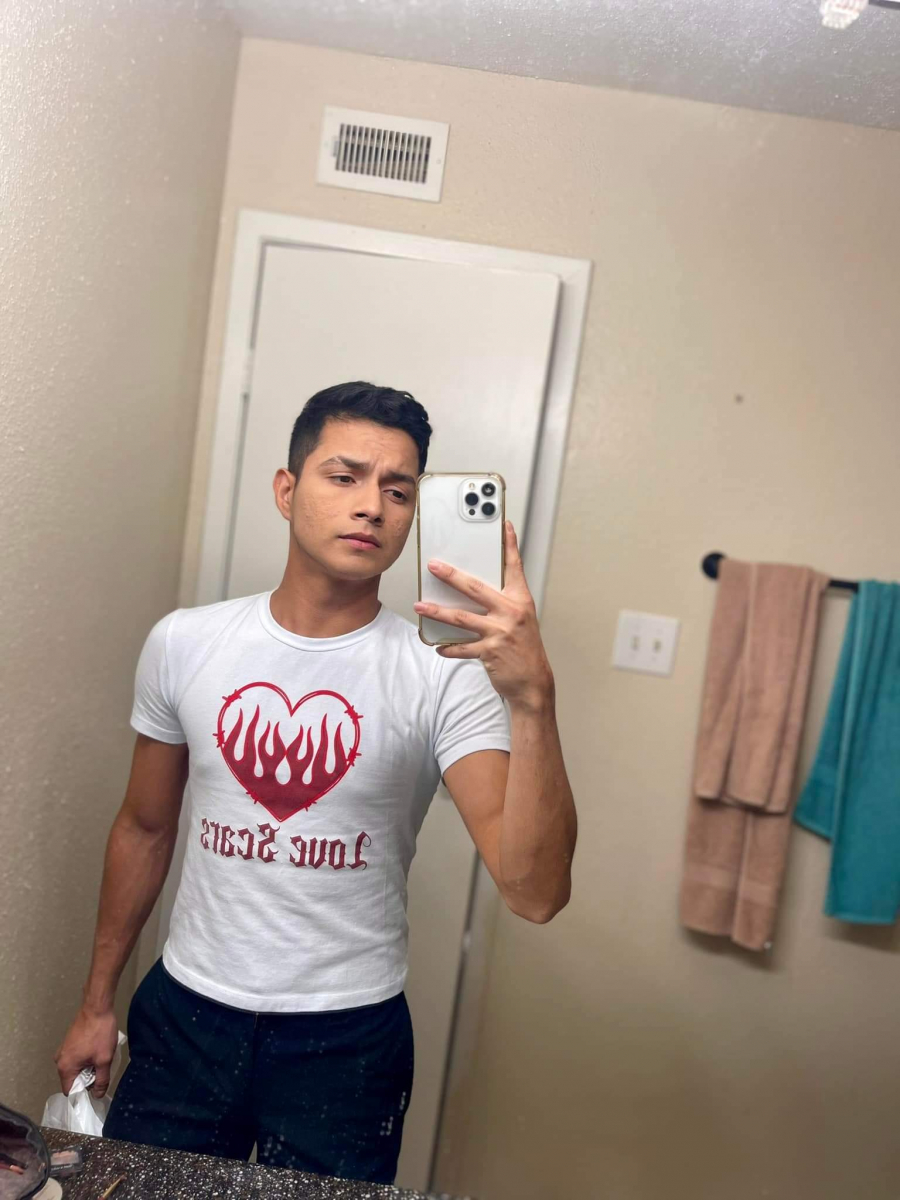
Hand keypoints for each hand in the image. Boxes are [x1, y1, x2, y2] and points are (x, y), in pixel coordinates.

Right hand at [55, 1005, 118, 1097]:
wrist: (97, 1007)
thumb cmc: (100, 1033)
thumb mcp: (104, 1060)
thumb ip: (101, 1080)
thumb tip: (97, 1095)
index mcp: (65, 1068)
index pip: (70, 1092)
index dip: (84, 1093)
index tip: (97, 1087)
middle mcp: (59, 1061)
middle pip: (73, 1080)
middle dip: (88, 1079)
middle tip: (102, 1069)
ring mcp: (63, 1051)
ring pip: (76, 1069)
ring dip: (88, 1068)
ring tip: (101, 1058)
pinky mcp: (69, 1043)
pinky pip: (76, 1059)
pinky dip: (86, 1059)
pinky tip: (97, 1050)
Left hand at [413, 519, 553, 709]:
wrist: (533, 681)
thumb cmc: (525, 648)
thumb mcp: (521, 620)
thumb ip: (503, 603)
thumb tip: (476, 591)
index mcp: (520, 600)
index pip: (514, 568)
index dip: (510, 545)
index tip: (505, 525)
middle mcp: (511, 612)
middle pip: (475, 588)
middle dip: (451, 575)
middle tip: (434, 566)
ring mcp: (500, 632)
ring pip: (461, 617)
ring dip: (437, 611)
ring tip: (420, 606)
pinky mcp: (490, 651)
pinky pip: (462, 647)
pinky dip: (448, 647)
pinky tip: (437, 646)